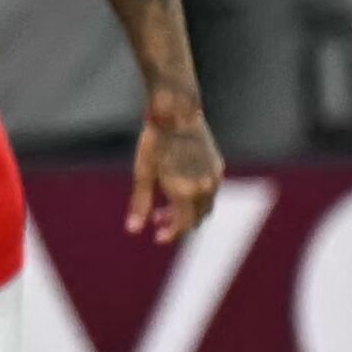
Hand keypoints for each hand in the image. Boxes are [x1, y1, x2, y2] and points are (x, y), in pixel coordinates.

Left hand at [129, 101, 221, 244]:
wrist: (176, 114)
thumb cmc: (155, 143)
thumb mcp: (143, 174)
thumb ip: (140, 204)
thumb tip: (133, 230)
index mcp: (186, 192)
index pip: (183, 225)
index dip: (171, 235)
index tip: (158, 237)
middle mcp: (205, 188)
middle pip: (196, 219)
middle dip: (177, 224)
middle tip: (157, 220)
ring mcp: (214, 177)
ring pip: (206, 207)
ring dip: (188, 212)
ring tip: (165, 207)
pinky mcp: (218, 166)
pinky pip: (211, 192)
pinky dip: (197, 198)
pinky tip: (180, 188)